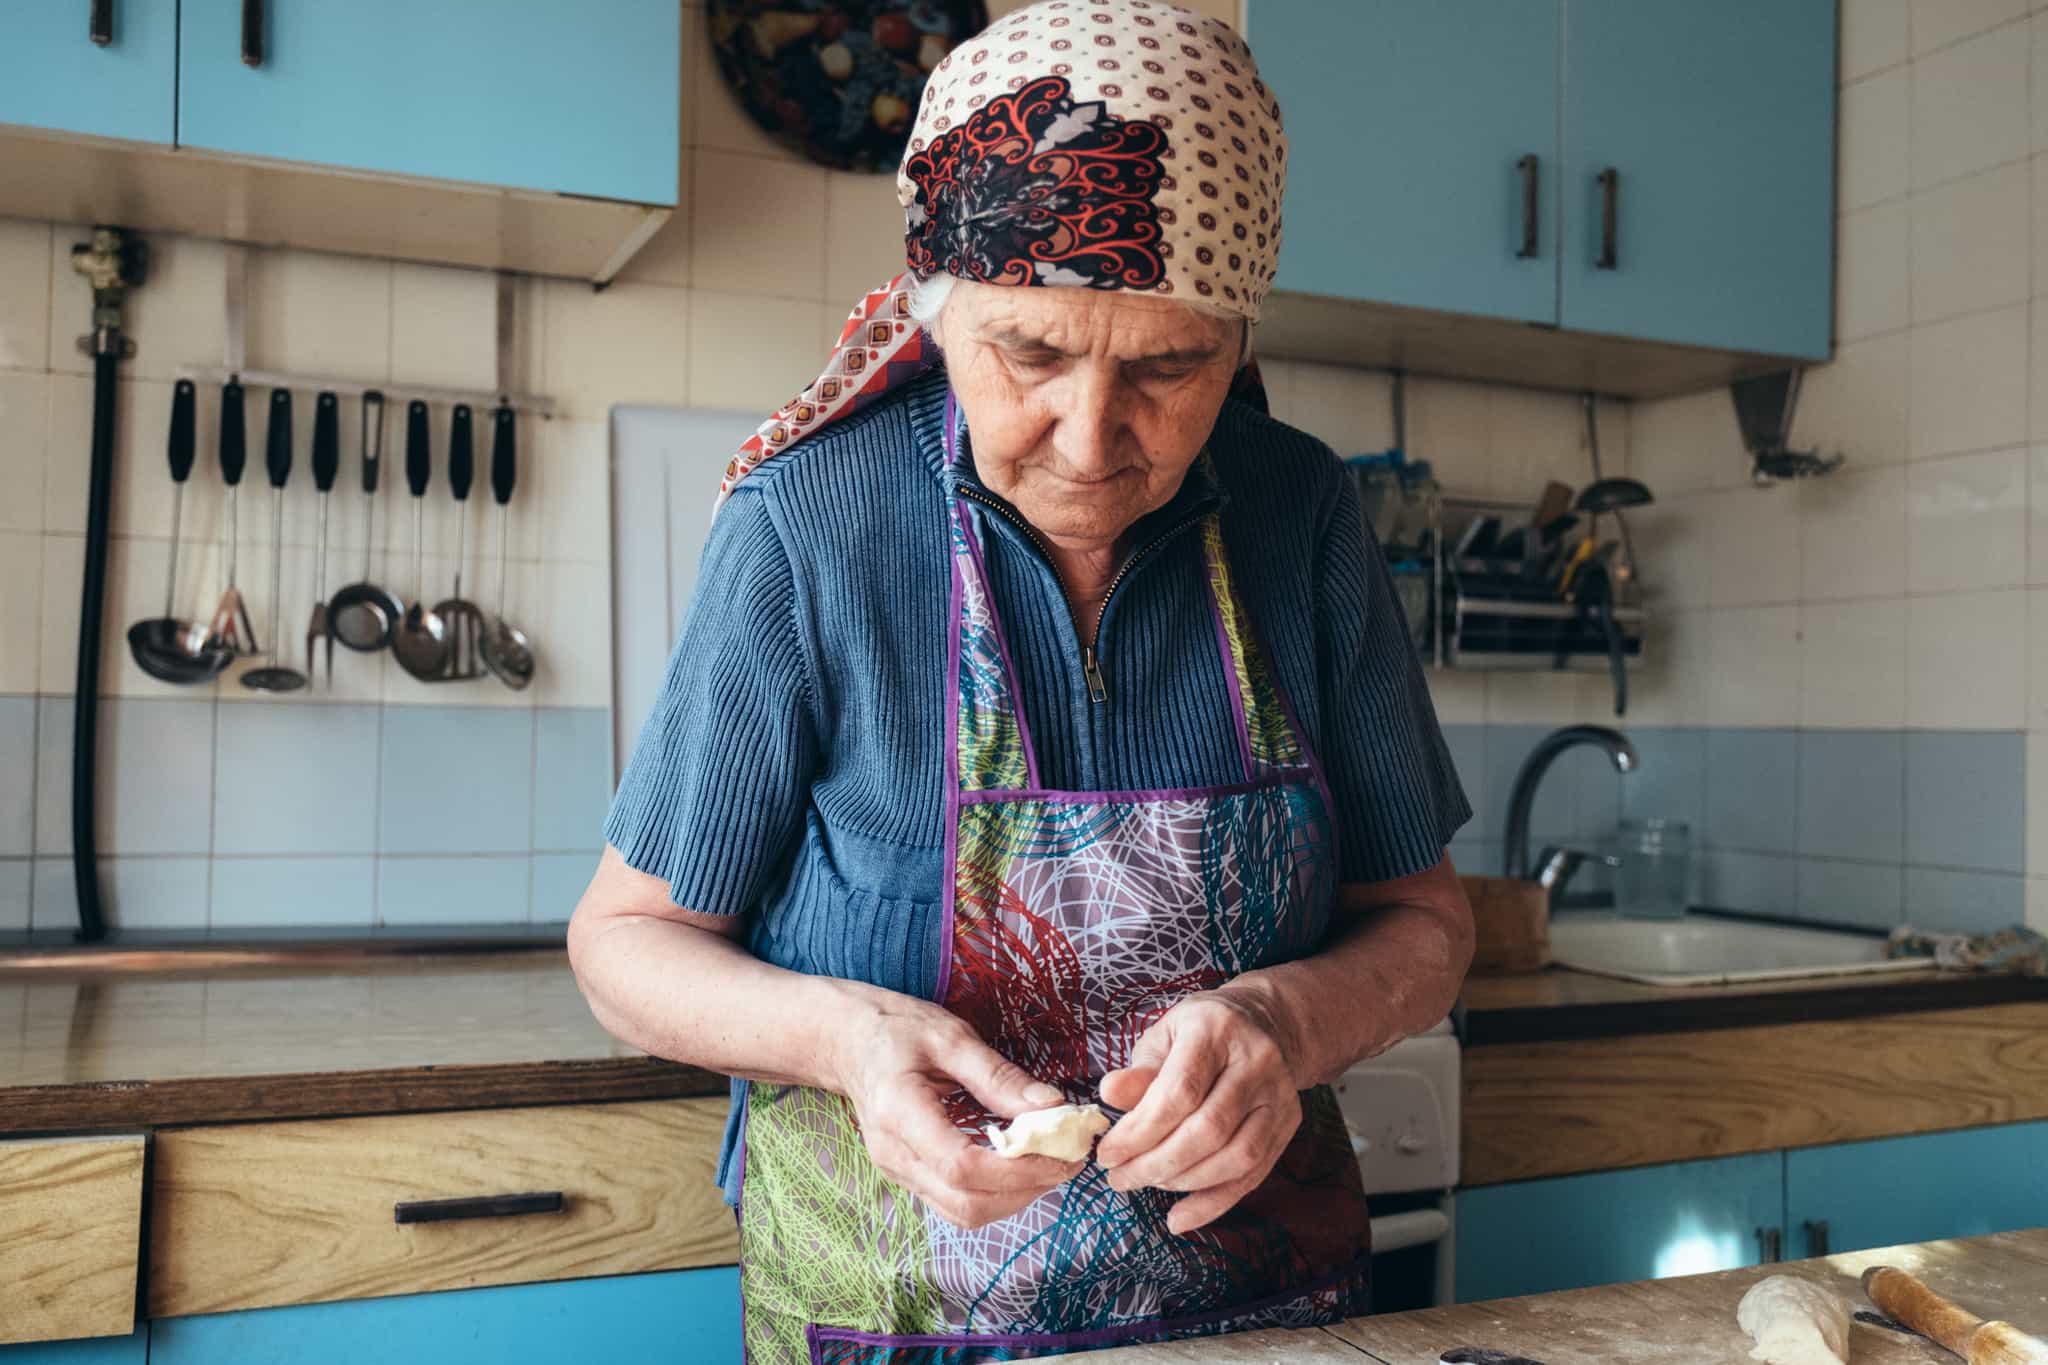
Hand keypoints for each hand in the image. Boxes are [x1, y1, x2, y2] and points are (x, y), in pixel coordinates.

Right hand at [829, 990, 1082, 1229]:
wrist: (845, 1043)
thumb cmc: (895, 1029)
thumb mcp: (949, 1036)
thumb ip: (999, 1076)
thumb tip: (1053, 1108)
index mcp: (899, 1113)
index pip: (963, 1168)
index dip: (1020, 1170)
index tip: (1063, 1152)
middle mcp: (894, 1155)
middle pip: (967, 1204)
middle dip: (1026, 1190)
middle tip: (1067, 1160)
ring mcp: (898, 1172)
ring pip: (964, 1213)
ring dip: (1014, 1198)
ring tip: (1049, 1162)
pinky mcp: (908, 1176)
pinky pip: (955, 1203)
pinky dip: (995, 1194)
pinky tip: (1019, 1164)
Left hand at [1094, 989, 1303, 1234]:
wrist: (1268, 1023)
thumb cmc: (1202, 1032)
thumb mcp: (1165, 1036)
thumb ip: (1140, 1071)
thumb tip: (1108, 1095)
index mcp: (1215, 1031)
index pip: (1180, 1091)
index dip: (1141, 1130)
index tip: (1108, 1154)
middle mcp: (1256, 1061)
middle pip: (1209, 1129)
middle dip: (1157, 1163)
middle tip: (1120, 1178)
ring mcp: (1279, 1095)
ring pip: (1237, 1157)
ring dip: (1184, 1183)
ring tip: (1146, 1184)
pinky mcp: (1288, 1123)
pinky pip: (1253, 1175)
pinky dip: (1214, 1203)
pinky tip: (1180, 1217)